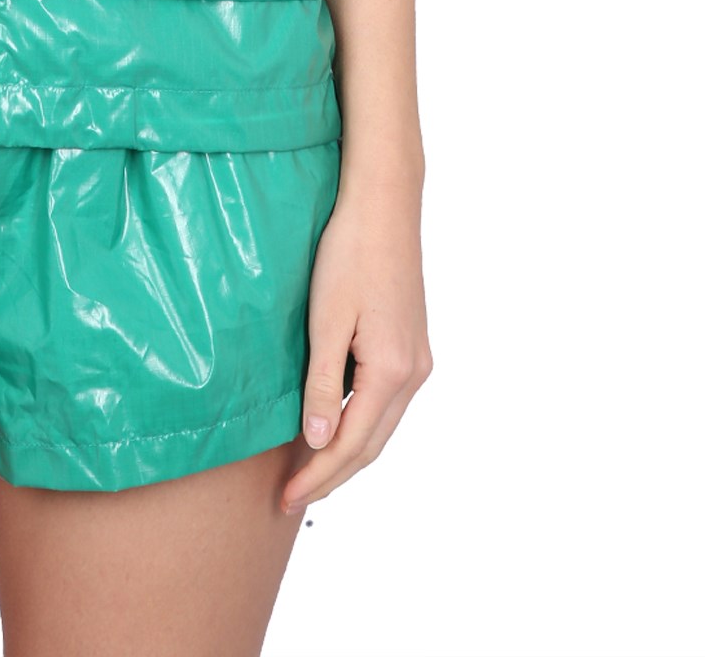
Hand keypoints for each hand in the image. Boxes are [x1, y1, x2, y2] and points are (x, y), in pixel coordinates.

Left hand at [280, 163, 431, 515]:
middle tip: (291, 498)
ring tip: (309, 472)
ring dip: (347, 452)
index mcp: (391, 371)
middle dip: (332, 474)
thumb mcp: (326, 319)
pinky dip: (359, 423)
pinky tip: (334, 426)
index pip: (351, 444)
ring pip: (380, 426)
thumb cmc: (348, 253)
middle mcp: (413, 373)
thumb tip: (316, 440)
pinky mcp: (412, 345)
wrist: (383, 205)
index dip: (318, 476)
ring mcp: (417, 360)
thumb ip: (321, 383)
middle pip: (371, 444)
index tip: (286, 499)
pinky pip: (384, 402)